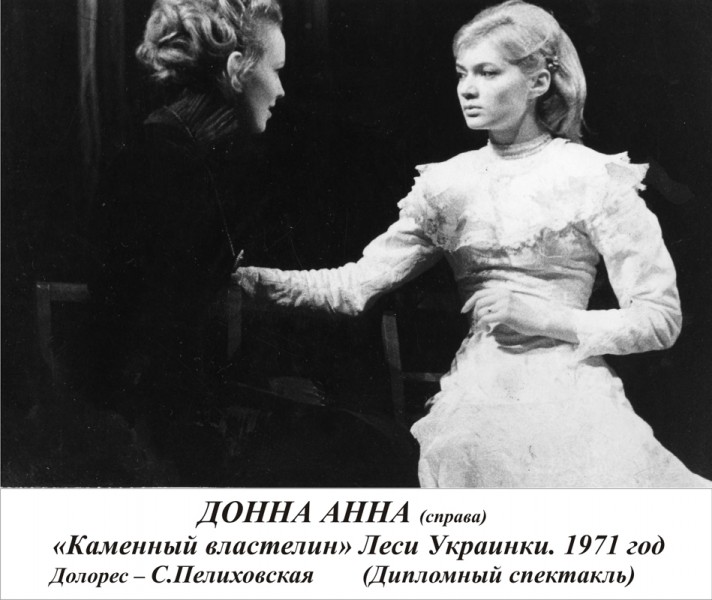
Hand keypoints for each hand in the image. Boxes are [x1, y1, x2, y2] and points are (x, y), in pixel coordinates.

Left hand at [461, 288, 577, 341]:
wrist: (539, 322)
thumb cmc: (523, 317)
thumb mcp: (508, 304)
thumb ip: (496, 303)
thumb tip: (478, 309)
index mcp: (502, 291)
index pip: (479, 293)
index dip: (469, 302)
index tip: (463, 311)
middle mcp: (502, 294)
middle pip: (478, 302)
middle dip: (474, 315)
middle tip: (478, 324)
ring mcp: (504, 303)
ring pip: (481, 311)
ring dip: (479, 322)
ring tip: (485, 329)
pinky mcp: (506, 313)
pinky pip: (485, 318)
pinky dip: (482, 326)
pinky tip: (487, 331)